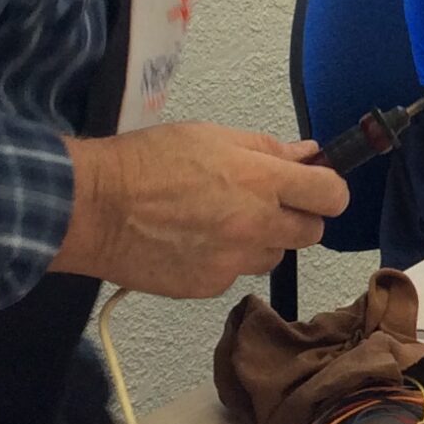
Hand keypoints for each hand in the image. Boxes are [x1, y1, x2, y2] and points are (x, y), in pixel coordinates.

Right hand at [53, 124, 346, 297]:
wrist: (92, 208)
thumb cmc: (145, 164)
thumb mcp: (210, 137)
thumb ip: (266, 149)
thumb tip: (308, 154)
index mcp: (260, 181)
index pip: (330, 195)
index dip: (329, 190)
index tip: (318, 187)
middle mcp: (255, 225)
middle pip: (311, 232)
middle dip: (297, 217)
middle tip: (265, 203)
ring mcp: (233, 261)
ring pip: (272, 255)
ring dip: (259, 240)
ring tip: (217, 221)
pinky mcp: (210, 286)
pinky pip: (234, 273)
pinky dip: (224, 259)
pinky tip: (192, 240)